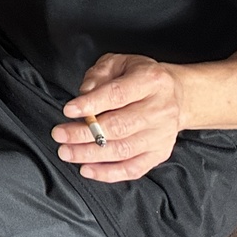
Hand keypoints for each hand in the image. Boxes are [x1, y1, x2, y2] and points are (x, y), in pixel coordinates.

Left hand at [53, 53, 183, 181]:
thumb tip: (84, 96)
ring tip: (67, 152)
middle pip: (119, 126)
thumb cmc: (141, 77)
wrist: (176, 95)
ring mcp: (161, 134)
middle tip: (60, 134)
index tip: (69, 110)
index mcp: (150, 80)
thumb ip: (99, 76)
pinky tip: (87, 169)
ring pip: (124, 150)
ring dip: (91, 154)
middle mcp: (160, 109)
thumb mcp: (119, 63)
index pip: (117, 94)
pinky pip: (134, 169)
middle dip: (84, 133)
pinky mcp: (160, 153)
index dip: (91, 104)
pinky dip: (109, 173)